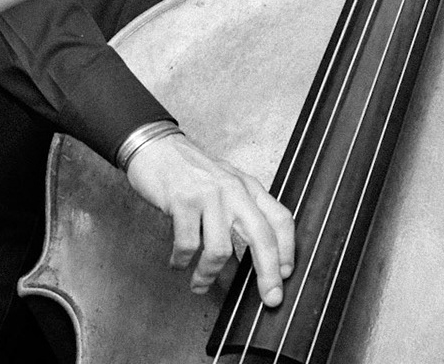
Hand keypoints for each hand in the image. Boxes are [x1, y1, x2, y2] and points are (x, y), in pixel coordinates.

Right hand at [125, 132, 295, 306]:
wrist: (156, 146)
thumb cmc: (190, 171)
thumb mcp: (225, 184)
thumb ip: (240, 211)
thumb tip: (251, 254)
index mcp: (248, 187)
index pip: (280, 218)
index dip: (288, 249)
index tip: (286, 274)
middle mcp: (234, 190)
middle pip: (262, 236)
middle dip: (268, 273)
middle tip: (270, 298)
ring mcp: (210, 195)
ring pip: (220, 249)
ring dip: (209, 275)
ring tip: (199, 284)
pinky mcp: (183, 201)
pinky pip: (188, 244)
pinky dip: (182, 261)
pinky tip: (178, 263)